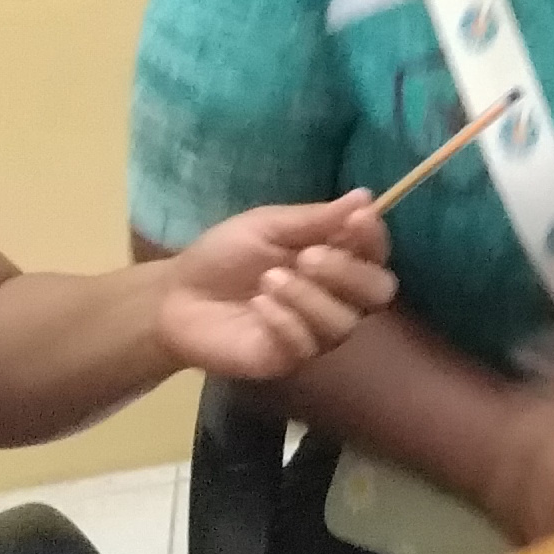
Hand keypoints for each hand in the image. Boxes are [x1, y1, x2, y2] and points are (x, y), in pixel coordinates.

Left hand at [152, 195, 394, 382]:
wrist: (175, 299)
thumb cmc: (222, 257)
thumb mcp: (266, 226)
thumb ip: (315, 219)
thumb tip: (366, 196)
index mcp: (333, 259)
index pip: (374, 253)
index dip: (373, 238)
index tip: (357, 220)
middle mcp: (334, 297)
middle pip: (377, 292)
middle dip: (348, 272)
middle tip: (308, 257)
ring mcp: (315, 331)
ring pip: (344, 322)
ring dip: (309, 297)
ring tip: (268, 280)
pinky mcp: (290, 358)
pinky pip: (308, 345)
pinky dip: (285, 321)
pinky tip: (259, 306)